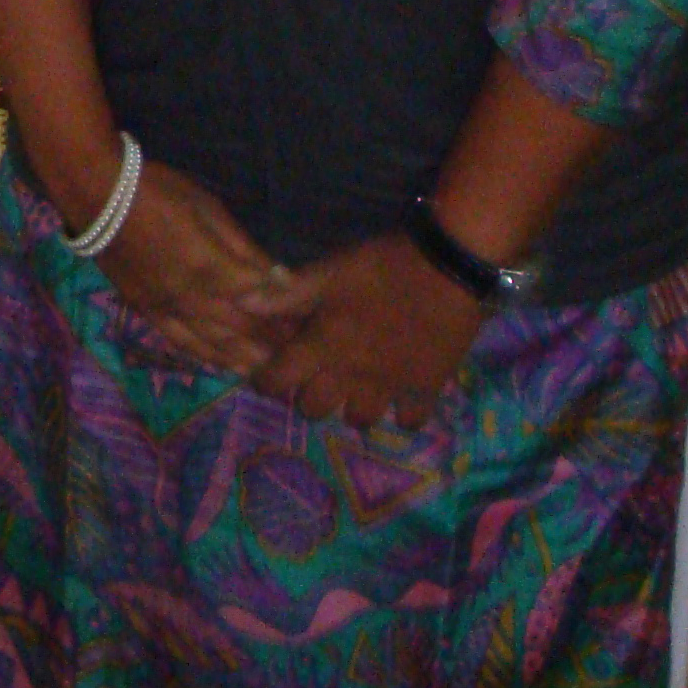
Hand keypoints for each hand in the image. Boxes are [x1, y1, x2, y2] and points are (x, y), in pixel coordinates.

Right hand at [93, 159, 301, 376]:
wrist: (98, 195)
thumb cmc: (159, 191)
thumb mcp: (209, 208)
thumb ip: (243, 248)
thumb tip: (279, 276)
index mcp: (211, 269)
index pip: (259, 301)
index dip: (284, 313)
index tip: (306, 322)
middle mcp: (191, 298)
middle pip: (240, 328)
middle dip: (269, 342)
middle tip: (294, 353)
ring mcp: (165, 308)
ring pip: (211, 344)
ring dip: (241, 358)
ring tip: (265, 370)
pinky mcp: (144, 311)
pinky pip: (178, 342)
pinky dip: (202, 355)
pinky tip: (219, 363)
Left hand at [241, 233, 482, 426]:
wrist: (447, 268)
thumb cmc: (382, 265)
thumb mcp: (329, 271)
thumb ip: (286, 293)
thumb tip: (240, 303)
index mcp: (322, 345)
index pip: (278, 381)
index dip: (267, 380)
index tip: (269, 373)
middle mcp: (350, 376)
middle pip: (314, 409)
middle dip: (308, 395)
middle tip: (316, 376)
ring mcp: (388, 388)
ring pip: (357, 419)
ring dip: (351, 405)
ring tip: (356, 386)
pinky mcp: (425, 391)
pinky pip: (407, 421)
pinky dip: (400, 413)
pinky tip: (398, 394)